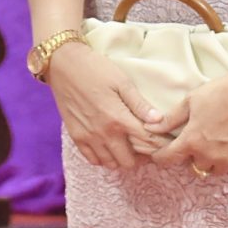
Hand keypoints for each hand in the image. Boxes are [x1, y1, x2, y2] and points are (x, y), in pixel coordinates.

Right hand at [45, 42, 169, 169]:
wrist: (63, 64)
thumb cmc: (95, 68)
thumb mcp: (122, 81)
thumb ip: (139, 104)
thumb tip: (159, 120)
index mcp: (118, 118)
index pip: (146, 143)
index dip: (158, 146)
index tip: (164, 143)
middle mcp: (104, 133)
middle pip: (129, 161)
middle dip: (141, 157)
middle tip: (146, 146)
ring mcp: (88, 137)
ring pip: (111, 164)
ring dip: (122, 158)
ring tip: (128, 146)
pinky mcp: (76, 137)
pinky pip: (93, 160)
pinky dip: (103, 158)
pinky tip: (109, 146)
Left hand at [151, 70, 227, 179]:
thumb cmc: (221, 92)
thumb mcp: (191, 101)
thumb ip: (170, 118)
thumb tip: (149, 127)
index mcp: (191, 140)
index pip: (168, 159)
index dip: (161, 157)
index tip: (161, 154)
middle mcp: (208, 155)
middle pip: (192, 166)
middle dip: (192, 156)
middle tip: (198, 141)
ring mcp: (227, 160)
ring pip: (212, 170)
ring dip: (210, 161)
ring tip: (215, 144)